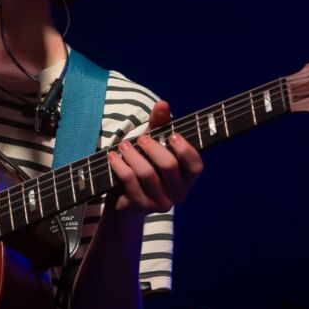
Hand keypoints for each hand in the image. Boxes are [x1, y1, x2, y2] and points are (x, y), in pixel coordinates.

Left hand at [107, 100, 202, 214]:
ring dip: (133, 155)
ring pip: (147, 174)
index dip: (186, 150)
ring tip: (123, 145)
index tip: (172, 135)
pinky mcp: (141, 205)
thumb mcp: (153, 144)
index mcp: (187, 178)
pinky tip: (112, 156)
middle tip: (141, 138)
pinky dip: (119, 165)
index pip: (196, 165)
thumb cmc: (145, 166)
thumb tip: (163, 103)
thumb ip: (160, 124)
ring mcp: (160, 202)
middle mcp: (178, 192)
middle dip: (153, 147)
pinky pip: (130, 181)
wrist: (126, 202)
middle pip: (169, 166)